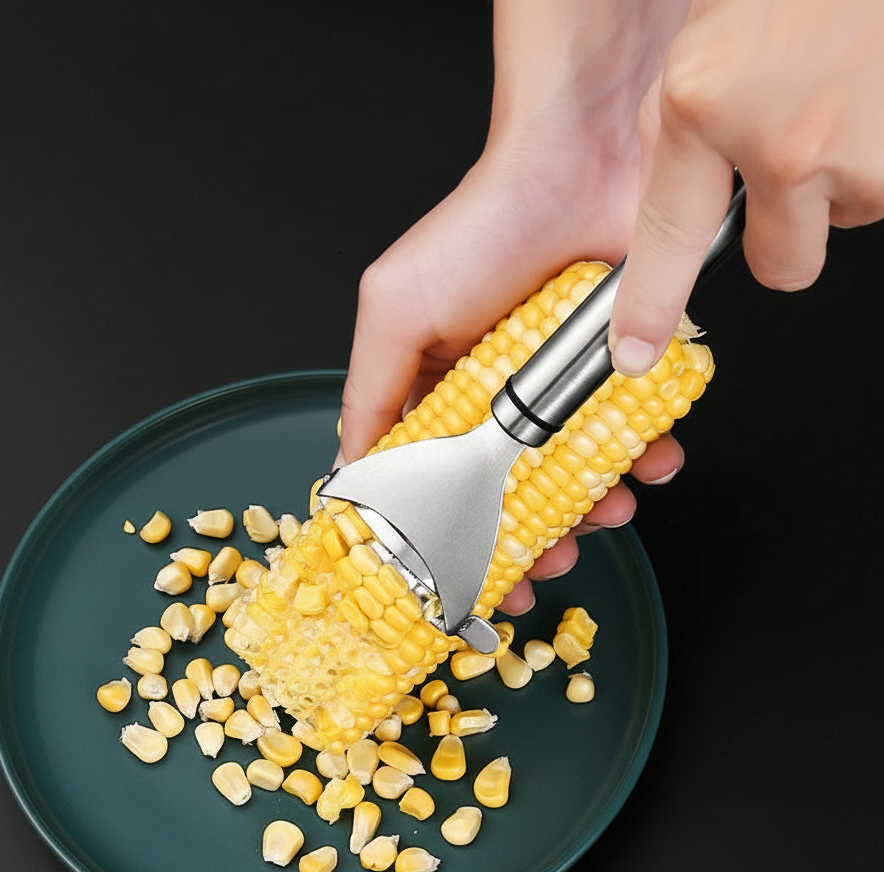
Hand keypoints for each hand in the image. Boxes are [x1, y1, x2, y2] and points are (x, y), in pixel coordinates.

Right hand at [337, 1, 692, 612]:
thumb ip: (369, 393)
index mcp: (439, 395)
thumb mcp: (395, 310)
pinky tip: (652, 463)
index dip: (451, 538)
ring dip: (594, 511)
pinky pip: (637, 437)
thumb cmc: (481, 229)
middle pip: (511, 496)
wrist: (582, 161)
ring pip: (578, 480)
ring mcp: (562, 393)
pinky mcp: (619, 376)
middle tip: (543, 568)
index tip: (468, 580)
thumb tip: (349, 471)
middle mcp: (499, 402)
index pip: (437, 484)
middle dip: (529, 543)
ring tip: (606, 512)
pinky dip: (647, 459)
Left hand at [610, 0, 883, 375]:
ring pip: (853, 214)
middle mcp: (785, 140)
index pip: (666, 239)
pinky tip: (876, 87)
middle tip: (797, 159)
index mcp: (708, 103)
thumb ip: (687, 122)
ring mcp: (865, 147)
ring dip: (849, 174)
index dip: (648, 306)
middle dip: (789, 229)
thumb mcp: (709, 38)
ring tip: (847, 90)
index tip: (633, 353)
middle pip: (784, 263)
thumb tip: (680, 187)